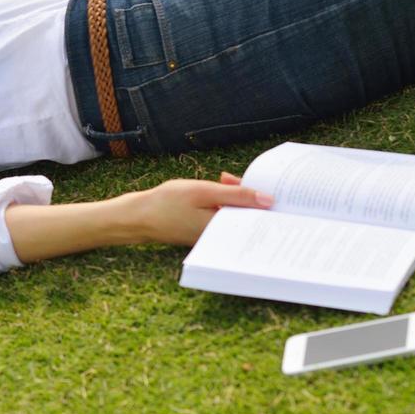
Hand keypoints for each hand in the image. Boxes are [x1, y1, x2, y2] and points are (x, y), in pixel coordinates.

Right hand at [125, 170, 274, 246]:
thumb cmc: (167, 203)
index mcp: (227, 229)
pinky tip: (219, 188)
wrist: (138, 217)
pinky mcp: (207, 232)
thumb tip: (269, 200)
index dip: (268, 199)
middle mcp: (224, 237)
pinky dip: (225, 203)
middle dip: (251, 194)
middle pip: (250, 215)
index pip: (260, 216)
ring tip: (225, 179)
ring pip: (237, 214)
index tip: (276, 185)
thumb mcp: (204, 191)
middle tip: (239, 176)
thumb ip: (238, 195)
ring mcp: (215, 235)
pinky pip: (225, 216)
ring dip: (237, 197)